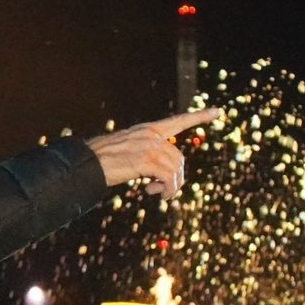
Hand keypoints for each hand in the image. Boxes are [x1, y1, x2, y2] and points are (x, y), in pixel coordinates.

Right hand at [85, 108, 219, 199]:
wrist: (87, 163)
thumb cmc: (102, 160)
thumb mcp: (127, 150)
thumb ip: (145, 153)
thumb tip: (160, 171)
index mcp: (148, 130)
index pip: (178, 121)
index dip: (199, 117)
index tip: (218, 111)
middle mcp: (151, 135)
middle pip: (179, 157)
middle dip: (176, 177)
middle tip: (162, 190)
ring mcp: (149, 146)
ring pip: (176, 169)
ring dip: (170, 187)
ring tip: (157, 193)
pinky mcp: (146, 160)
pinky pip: (169, 178)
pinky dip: (166, 190)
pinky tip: (152, 193)